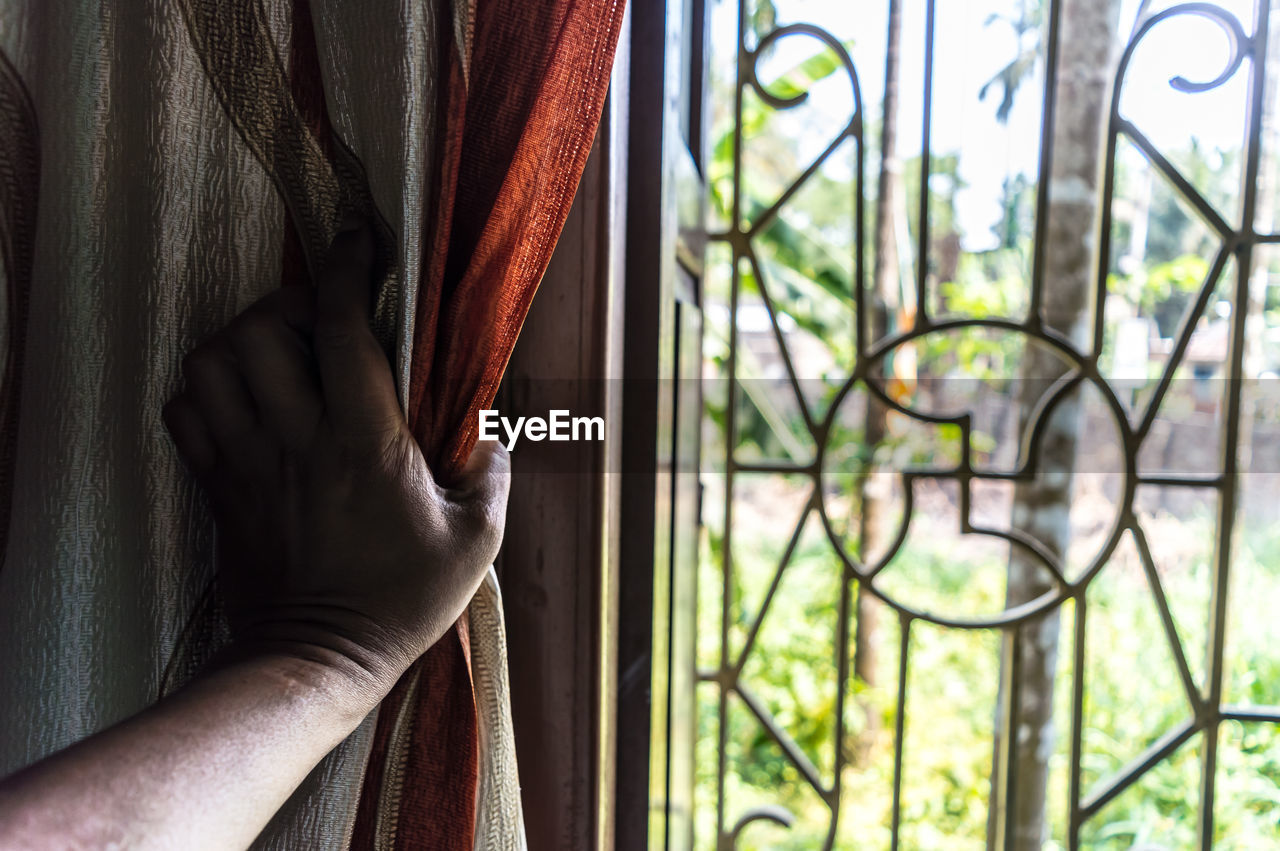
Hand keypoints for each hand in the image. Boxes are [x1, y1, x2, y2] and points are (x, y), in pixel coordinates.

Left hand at [161, 221, 508, 699]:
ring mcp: (247, 463)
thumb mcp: (475, 540)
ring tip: (276, 352)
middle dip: (286, 303)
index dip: (347, 268)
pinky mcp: (218, 488)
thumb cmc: (401, 599)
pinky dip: (203, 389)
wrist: (317, 659)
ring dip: (240, 341)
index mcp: (363, 441)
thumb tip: (491, 431)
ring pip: (211, 363)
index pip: (340, 327)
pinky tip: (240, 399)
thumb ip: (491, 472)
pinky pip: (184, 413)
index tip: (360, 240)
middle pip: (258, 330)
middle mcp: (296, 439)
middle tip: (317, 317)